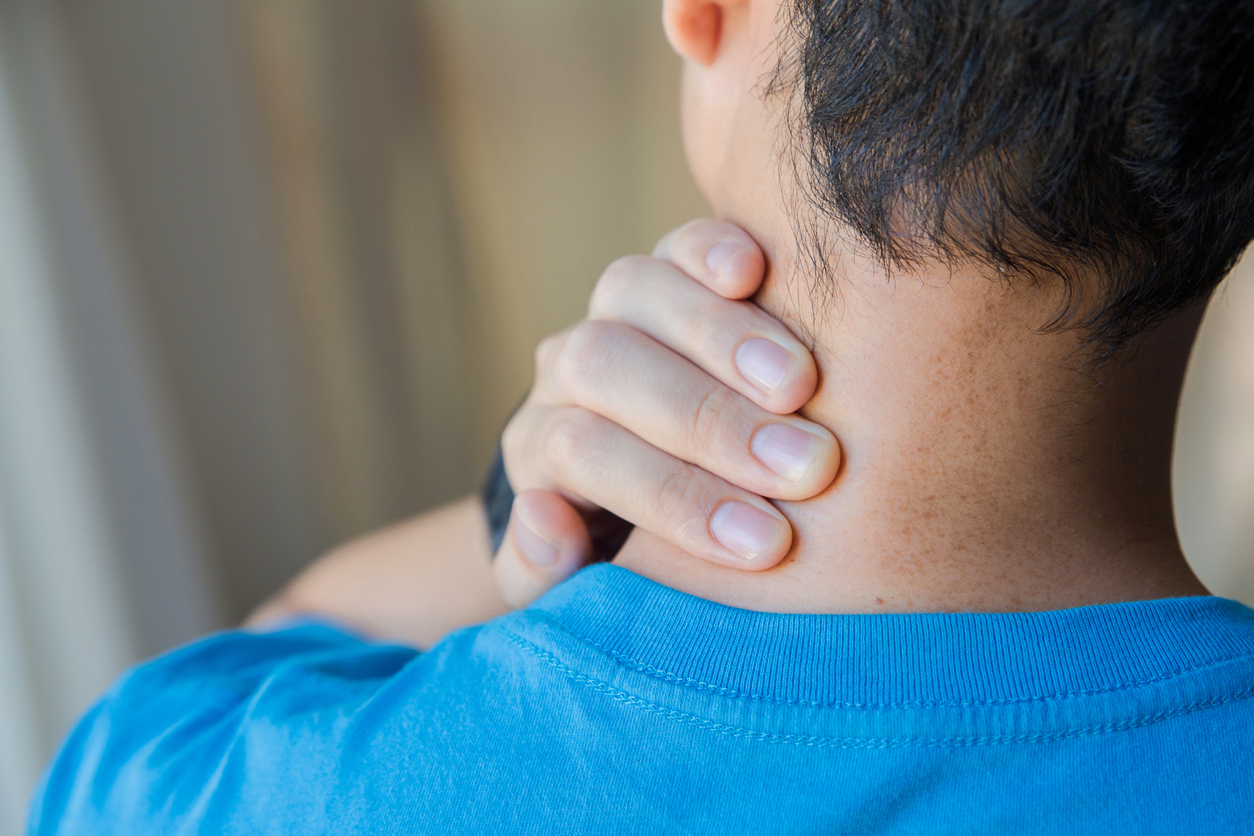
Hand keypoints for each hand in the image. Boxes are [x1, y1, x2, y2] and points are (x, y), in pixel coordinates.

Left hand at [493, 219, 839, 606]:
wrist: (650, 484)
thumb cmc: (631, 551)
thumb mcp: (579, 587)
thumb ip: (544, 573)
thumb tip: (545, 514)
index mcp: (540, 449)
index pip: (583, 454)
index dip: (674, 497)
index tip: (766, 544)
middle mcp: (567, 370)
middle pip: (607, 368)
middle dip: (710, 422)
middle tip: (806, 469)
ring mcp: (615, 310)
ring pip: (636, 292)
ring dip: (721, 337)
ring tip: (802, 388)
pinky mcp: (670, 268)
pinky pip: (678, 244)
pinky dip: (713, 249)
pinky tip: (758, 272)